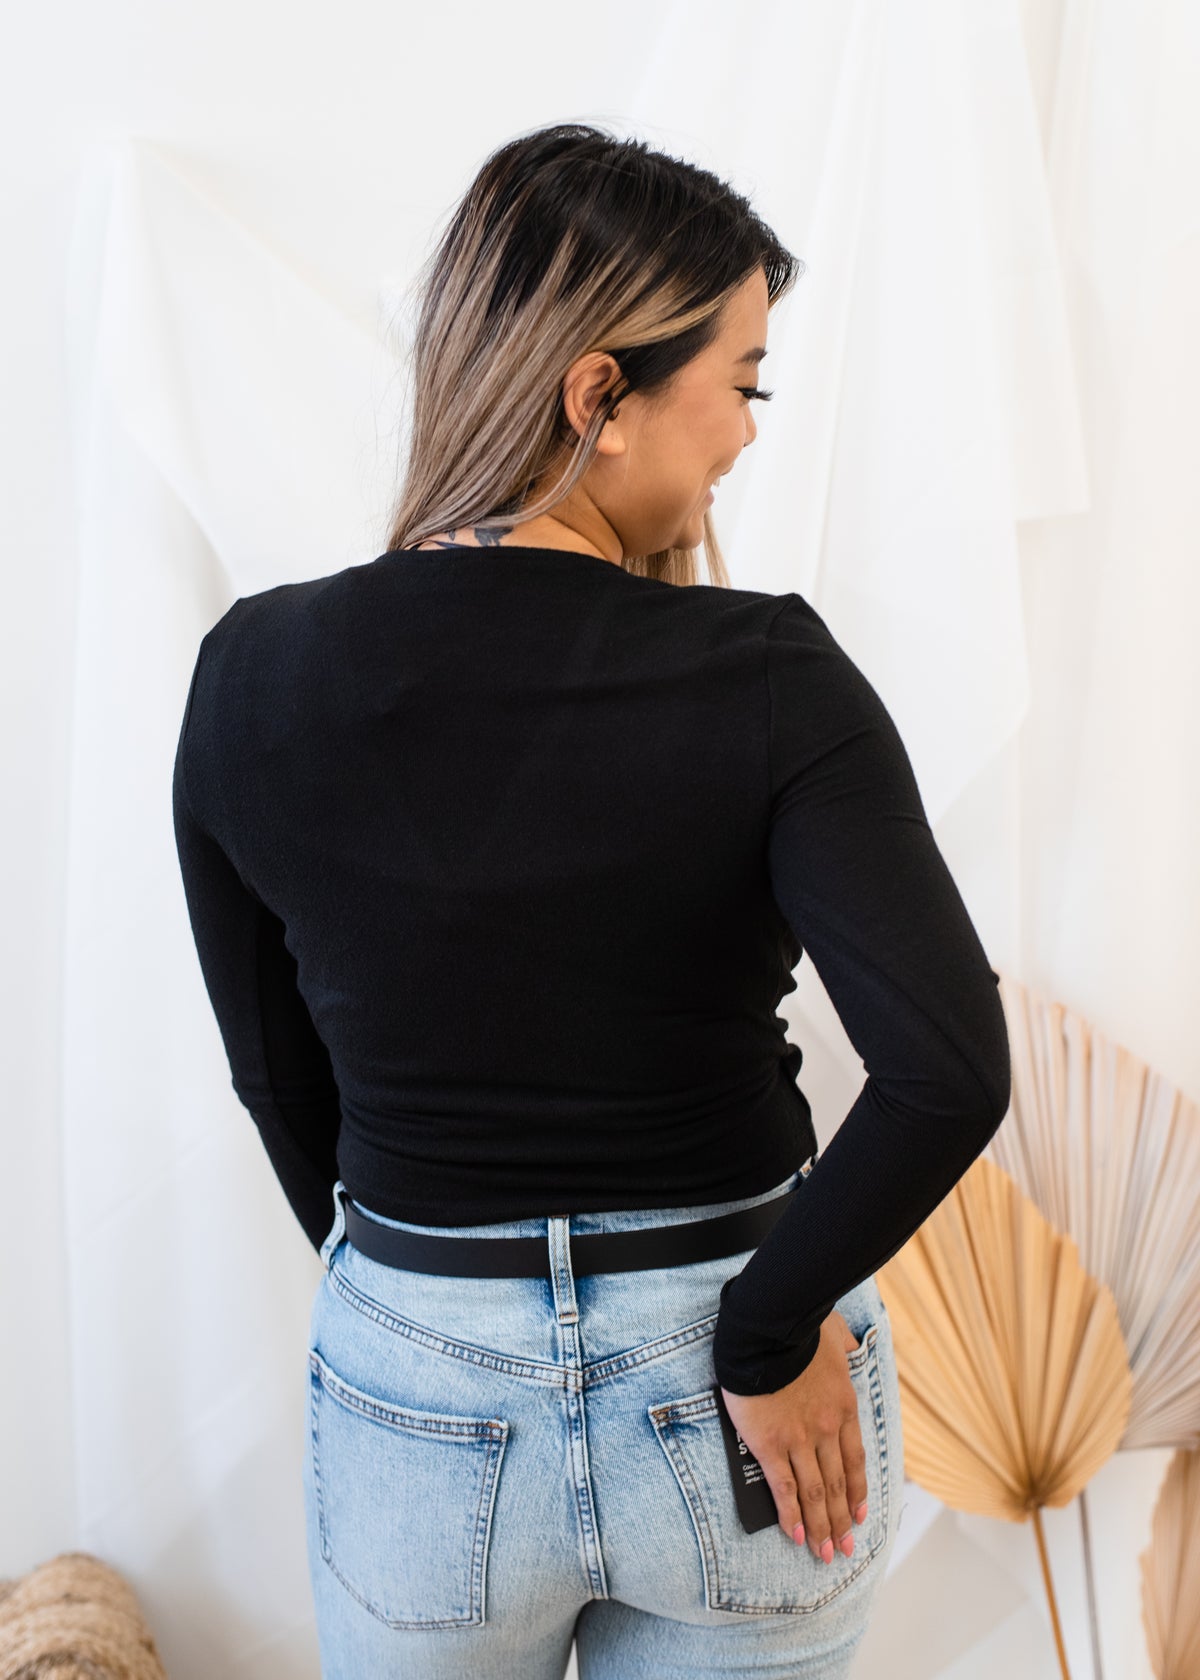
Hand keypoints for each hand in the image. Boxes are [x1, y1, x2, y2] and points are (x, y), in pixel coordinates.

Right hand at [719, 1310, 866, 1562]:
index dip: (858, 1492)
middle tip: (843, 1549)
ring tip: (824, 1554)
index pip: (855, 1460)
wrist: (769, 1330)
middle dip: (840, 1520)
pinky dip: (791, 1514)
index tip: (860, 1516)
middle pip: (837, 1484)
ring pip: (813, 1493)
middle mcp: (826, 1430)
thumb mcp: (836, 1334)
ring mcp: (799, 1441)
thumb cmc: (800, 1328)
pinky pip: (783, 1487)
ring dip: (820, 1527)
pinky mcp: (770, 1445)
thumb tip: (852, 1345)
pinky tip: (797, 1535)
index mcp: (844, 1408)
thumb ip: (846, 1344)